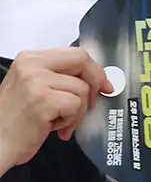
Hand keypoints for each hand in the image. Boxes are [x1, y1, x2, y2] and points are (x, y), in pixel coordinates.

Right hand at [0, 49, 111, 173]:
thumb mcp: (34, 88)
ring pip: (82, 88)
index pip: (75, 53)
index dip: (94, 70)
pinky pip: (76, 105)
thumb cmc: (17, 120)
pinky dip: (71, 120)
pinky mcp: (43, 100)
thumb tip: (98, 78)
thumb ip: (59, 77)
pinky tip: (54, 127)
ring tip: (59, 121)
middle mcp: (32, 65)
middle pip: (82, 61)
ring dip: (78, 111)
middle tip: (92, 103)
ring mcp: (36, 81)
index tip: (102, 85)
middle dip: (95, 82)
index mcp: (30, 58)